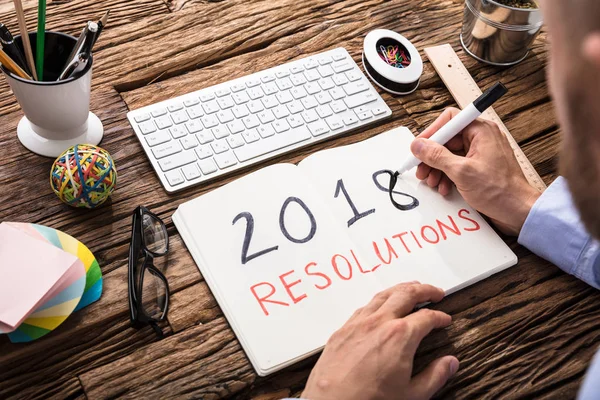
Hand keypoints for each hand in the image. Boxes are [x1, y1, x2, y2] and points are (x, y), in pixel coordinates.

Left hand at [302, 283, 457, 399]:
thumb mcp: (411, 395)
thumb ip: (434, 376)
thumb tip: (450, 363)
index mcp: (400, 336)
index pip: (426, 317)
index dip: (439, 316)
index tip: (444, 319)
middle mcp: (379, 323)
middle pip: (405, 294)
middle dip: (424, 289)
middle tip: (435, 291)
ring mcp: (358, 323)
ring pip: (383, 295)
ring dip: (400, 289)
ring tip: (411, 289)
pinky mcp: (342, 330)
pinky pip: (363, 307)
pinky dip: (378, 301)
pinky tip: (380, 306)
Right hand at [410, 108, 540, 235]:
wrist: (518, 211)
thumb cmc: (501, 191)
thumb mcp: (462, 172)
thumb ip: (437, 156)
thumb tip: (419, 146)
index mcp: (481, 131)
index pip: (449, 120)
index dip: (431, 133)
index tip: (419, 147)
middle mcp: (481, 138)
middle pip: (447, 139)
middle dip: (431, 156)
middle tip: (421, 168)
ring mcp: (481, 153)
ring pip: (449, 154)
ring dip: (437, 168)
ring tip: (432, 181)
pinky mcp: (479, 167)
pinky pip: (456, 165)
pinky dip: (447, 175)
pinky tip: (444, 186)